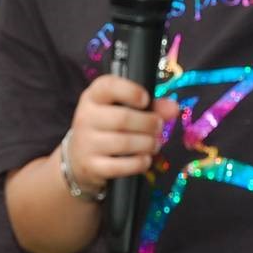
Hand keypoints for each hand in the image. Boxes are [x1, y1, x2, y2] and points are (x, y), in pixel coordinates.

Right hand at [64, 75, 176, 194]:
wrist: (79, 158)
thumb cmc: (107, 127)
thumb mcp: (122, 109)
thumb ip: (150, 106)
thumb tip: (173, 108)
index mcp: (93, 96)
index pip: (108, 86)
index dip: (131, 91)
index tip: (146, 100)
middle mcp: (85, 117)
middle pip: (122, 118)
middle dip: (148, 123)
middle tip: (159, 127)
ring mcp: (86, 143)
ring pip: (123, 143)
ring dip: (147, 144)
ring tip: (154, 144)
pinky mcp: (90, 166)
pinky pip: (120, 166)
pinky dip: (138, 163)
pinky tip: (145, 159)